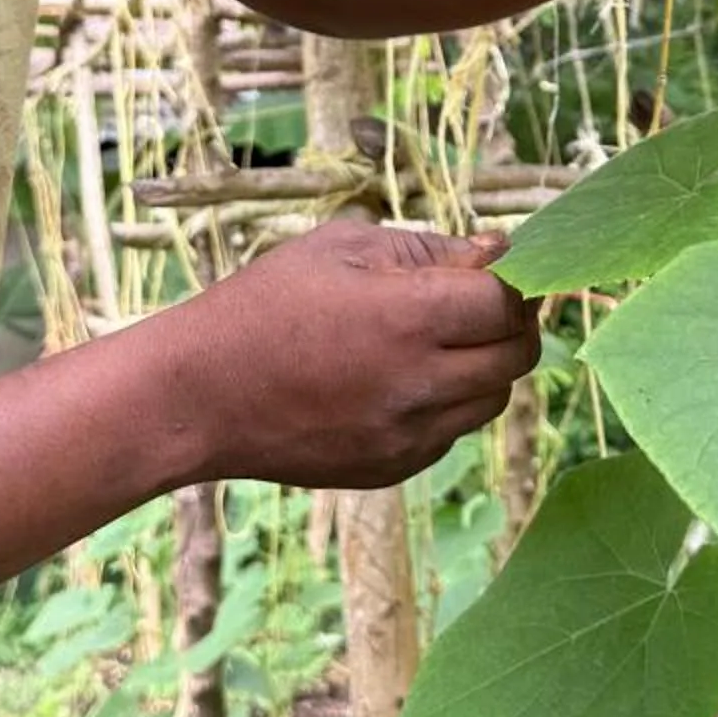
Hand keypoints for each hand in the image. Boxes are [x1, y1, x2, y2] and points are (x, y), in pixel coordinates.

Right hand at [178, 220, 539, 489]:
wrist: (199, 396)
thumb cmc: (263, 305)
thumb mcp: (341, 248)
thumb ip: (428, 249)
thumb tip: (499, 250)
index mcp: (407, 318)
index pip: (508, 303)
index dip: (512, 281)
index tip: (495, 267)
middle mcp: (418, 385)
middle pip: (517, 356)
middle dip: (511, 323)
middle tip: (479, 300)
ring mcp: (407, 436)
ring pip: (491, 399)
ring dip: (483, 365)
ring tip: (436, 337)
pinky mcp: (392, 468)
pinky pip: (451, 433)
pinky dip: (447, 403)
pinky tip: (402, 377)